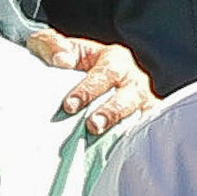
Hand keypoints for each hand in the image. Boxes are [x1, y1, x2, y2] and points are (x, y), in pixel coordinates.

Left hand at [29, 30, 155, 135]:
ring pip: (141, 113)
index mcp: (115, 58)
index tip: (69, 105)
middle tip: (92, 126)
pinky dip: (136, 138)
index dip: (89, 89)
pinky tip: (122, 150)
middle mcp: (133, 79)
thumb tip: (61, 60)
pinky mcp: (142, 120)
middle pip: (129, 95)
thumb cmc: (73, 62)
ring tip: (104, 139)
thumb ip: (52, 45)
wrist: (84, 79)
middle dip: (111, 111)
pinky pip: (144, 130)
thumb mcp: (59, 48)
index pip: (105, 73)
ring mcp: (141, 101)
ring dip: (123, 127)